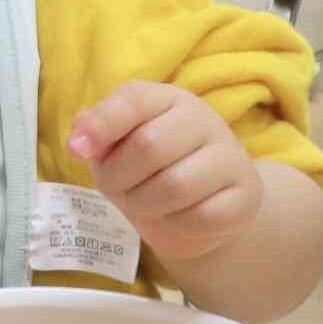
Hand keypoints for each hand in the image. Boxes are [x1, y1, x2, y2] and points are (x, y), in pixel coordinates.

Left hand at [68, 82, 263, 262]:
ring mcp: (230, 156)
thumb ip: (96, 134)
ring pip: (174, 185)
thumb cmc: (150, 169)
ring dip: (143, 204)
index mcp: (167, 99)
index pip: (134, 99)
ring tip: (141, 203)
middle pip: (148, 146)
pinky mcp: (246, 195)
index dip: (102, 124)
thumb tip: (79, 139)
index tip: (77, 150)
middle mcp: (203, 119)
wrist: (202, 206)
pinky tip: (174, 217)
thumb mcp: (118, 146)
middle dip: (118, 177)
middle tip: (115, 188)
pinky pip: (200, 216)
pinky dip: (175, 224)